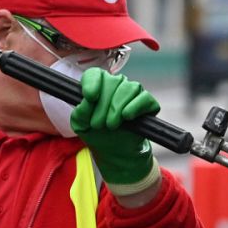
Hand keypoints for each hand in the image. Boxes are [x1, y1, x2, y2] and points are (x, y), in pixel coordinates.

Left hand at [71, 69, 160, 188]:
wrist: (115, 152)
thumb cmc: (97, 134)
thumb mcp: (81, 126)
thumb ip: (79, 113)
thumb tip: (87, 102)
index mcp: (98, 86)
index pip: (95, 74)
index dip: (92, 83)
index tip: (90, 97)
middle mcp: (117, 85)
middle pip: (112, 81)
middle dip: (103, 106)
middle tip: (98, 125)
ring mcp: (133, 93)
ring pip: (128, 88)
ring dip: (117, 108)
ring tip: (111, 125)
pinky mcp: (148, 103)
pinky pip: (144, 98)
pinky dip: (135, 107)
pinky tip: (127, 117)